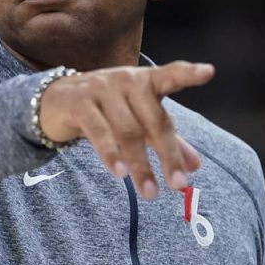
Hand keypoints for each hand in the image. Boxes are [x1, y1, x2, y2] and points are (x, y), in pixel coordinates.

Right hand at [38, 61, 214, 198]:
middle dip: (167, 154)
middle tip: (178, 184)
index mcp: (145, 81)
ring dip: (140, 164)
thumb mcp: (137, 118)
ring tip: (150, 192)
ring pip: (127, 130)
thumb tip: (195, 166)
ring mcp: (101, 89)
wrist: (56, 99)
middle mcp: (126, 80)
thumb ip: (166, 138)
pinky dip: (110, 153)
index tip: (208, 72)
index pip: (170, 75)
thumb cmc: (107, 108)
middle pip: (153, 119)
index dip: (188, 74)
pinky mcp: (79, 103)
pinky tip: (119, 173)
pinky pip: (98, 131)